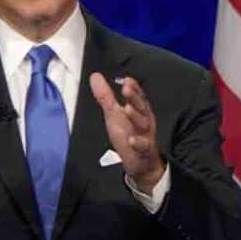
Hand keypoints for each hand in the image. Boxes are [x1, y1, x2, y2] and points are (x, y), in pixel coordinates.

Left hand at [89, 73, 164, 193]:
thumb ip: (105, 96)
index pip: (137, 96)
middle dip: (134, 98)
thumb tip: (95, 76)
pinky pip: (143, 146)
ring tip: (127, 109)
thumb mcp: (114, 114)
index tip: (127, 80)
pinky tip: (131, 140)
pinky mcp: (144, 151)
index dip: (133, 88)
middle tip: (126, 89)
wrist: (141, 163)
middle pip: (141, 107)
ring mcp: (146, 135)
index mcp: (138, 110)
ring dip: (135, 116)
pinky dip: (138, 143)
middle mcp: (144, 120)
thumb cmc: (128, 134)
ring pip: (143, 124)